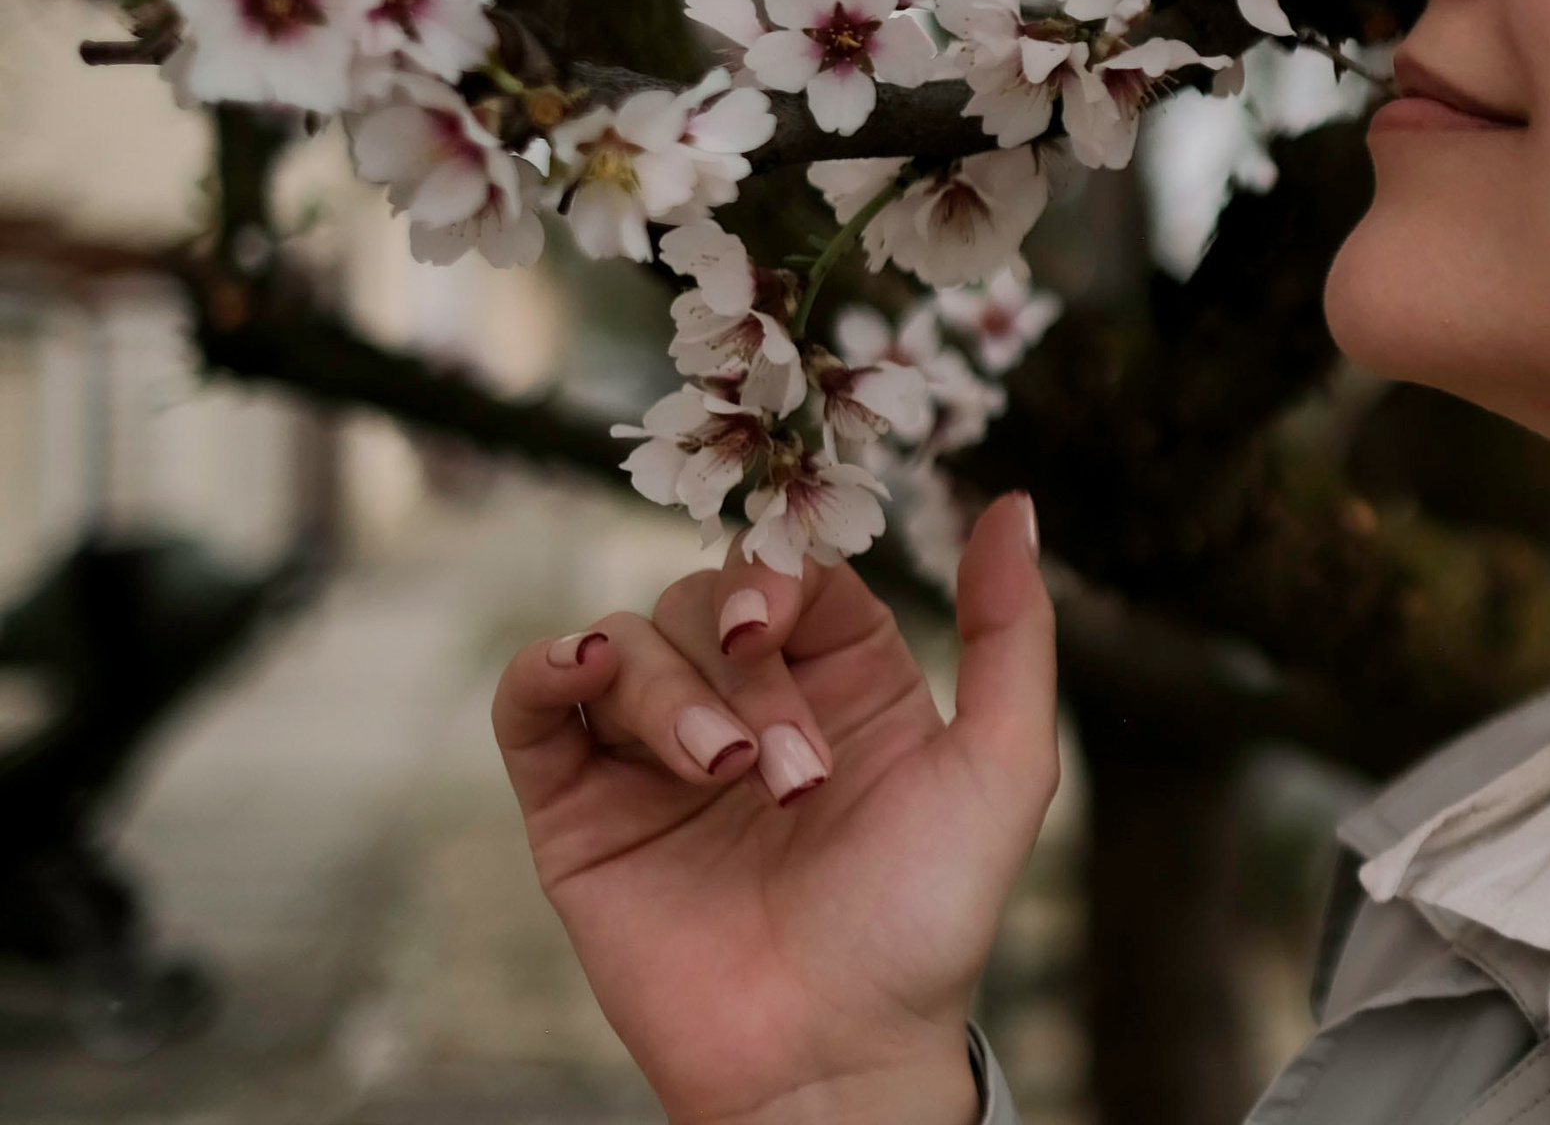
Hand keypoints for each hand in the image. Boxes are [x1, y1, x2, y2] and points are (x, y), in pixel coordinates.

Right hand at [491, 490, 1054, 1124]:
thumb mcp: (1002, 766)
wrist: (830, 1054)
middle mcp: (746, 700)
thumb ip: (1012, 629)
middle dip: (737, 670)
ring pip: (626, 641)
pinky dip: (547, 666)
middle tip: (779, 771)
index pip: (789, 570)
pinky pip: (532, 701)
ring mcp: (653, 753)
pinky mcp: (577, 808)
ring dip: (667, 692)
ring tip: (721, 775)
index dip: (777, 581)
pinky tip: (585, 672)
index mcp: (843, 676)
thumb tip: (1012, 502)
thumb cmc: (925, 922)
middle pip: (704, 600)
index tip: (776, 628)